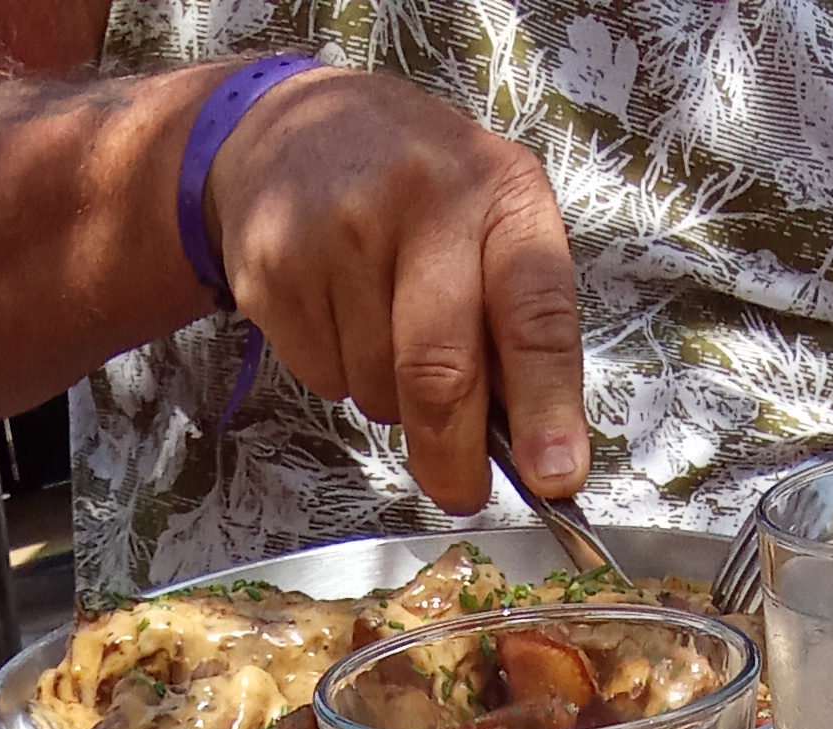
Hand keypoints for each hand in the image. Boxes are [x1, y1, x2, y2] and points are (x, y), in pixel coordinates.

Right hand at [206, 67, 586, 514]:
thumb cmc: (415, 195)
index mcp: (499, 193)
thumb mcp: (488, 224)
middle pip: (441, 373)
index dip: (546, 405)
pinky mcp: (277, 268)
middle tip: (461, 492)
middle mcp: (423, 201)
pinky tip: (340, 315)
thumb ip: (517, 324)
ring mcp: (340, 232)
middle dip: (455, 456)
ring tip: (385, 332)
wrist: (286, 132)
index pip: (535, 313)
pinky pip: (323, 380)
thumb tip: (540, 453)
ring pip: (379, 391)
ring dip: (392, 402)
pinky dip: (341, 376)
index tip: (555, 477)